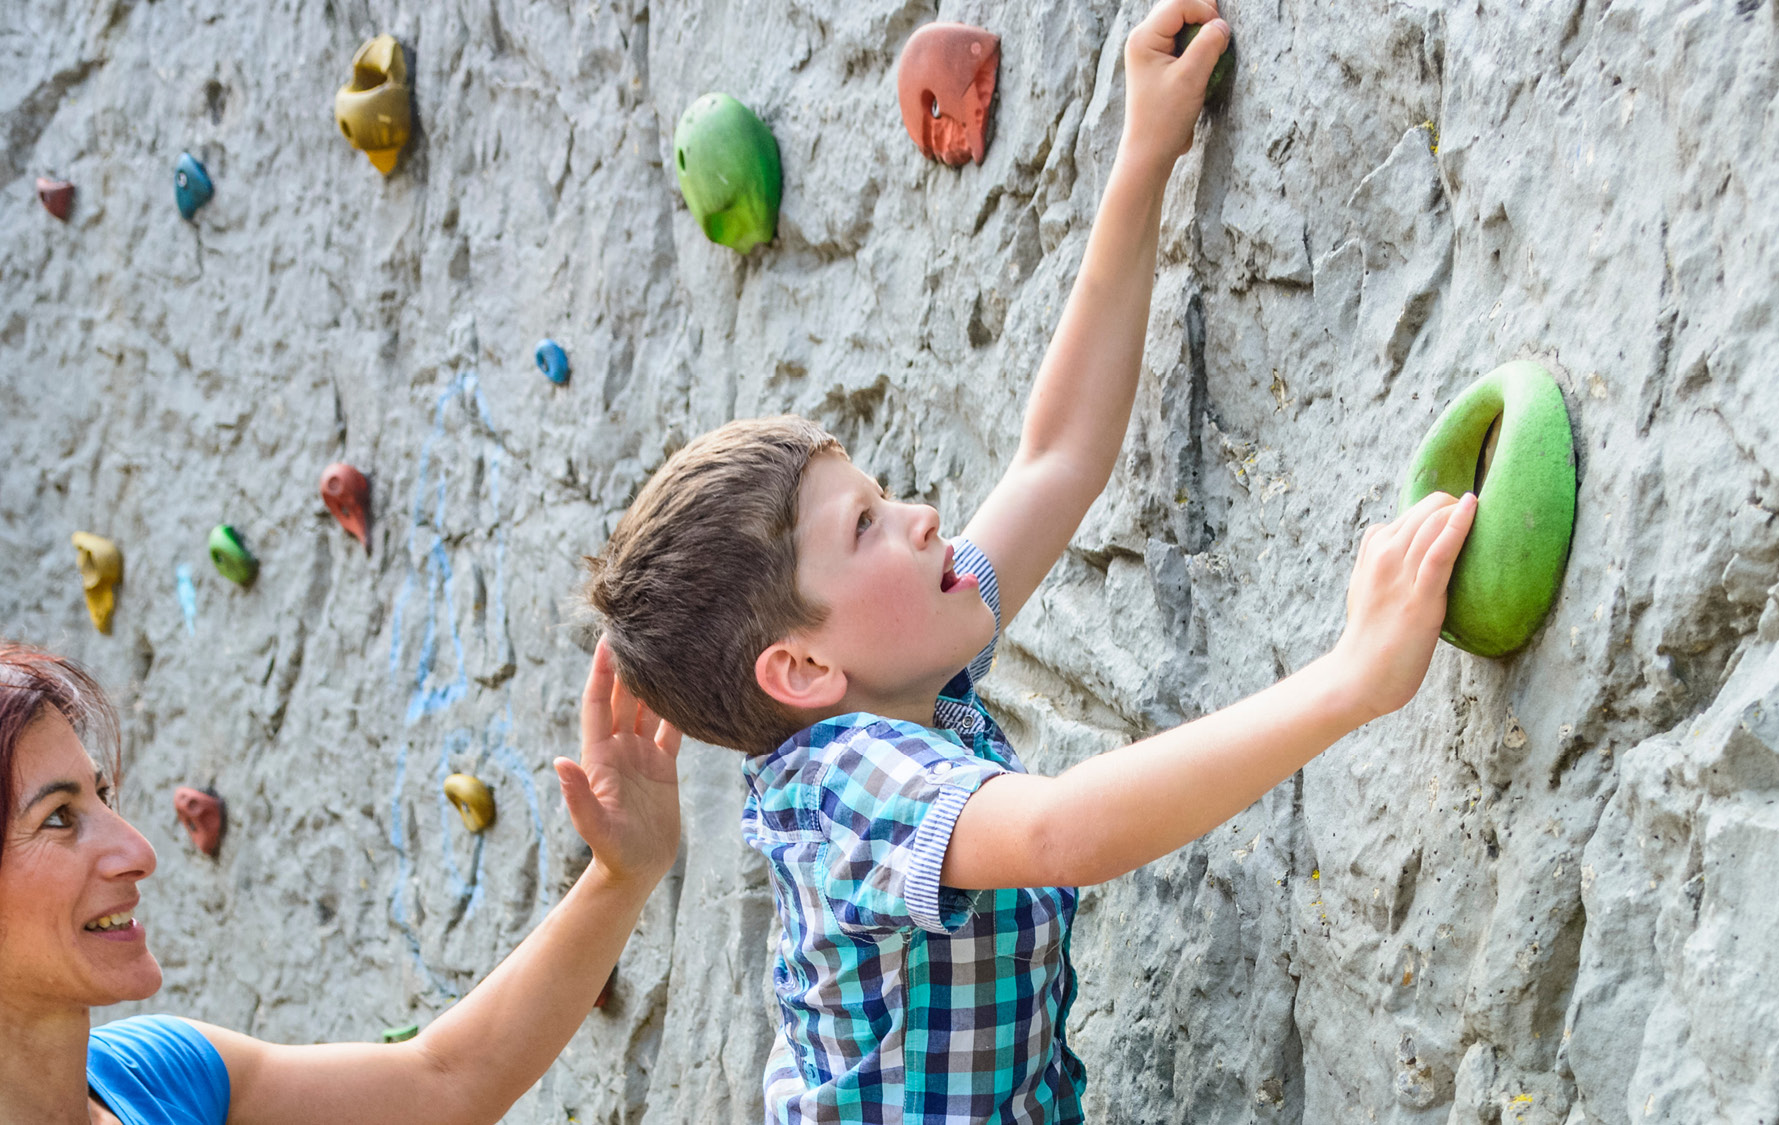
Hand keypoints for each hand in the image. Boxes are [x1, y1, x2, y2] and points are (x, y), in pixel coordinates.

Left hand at [554, 637, 682, 885]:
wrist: (636, 871)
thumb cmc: (613, 852)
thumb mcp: (595, 826)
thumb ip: (579, 796)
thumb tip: (560, 764)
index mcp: (599, 755)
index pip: (597, 702)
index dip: (600, 671)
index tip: (607, 639)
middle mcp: (618, 748)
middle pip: (621, 697)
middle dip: (626, 664)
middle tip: (638, 628)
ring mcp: (640, 755)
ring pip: (646, 707)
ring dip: (652, 681)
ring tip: (665, 648)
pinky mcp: (663, 766)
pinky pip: (670, 729)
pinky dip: (678, 709)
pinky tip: (690, 687)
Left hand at [1120, 0, 1230, 175]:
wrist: (1150, 151)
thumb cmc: (1165, 117)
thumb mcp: (1191, 78)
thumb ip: (1208, 45)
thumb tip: (1222, 25)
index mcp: (1144, 38)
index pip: (1179, 4)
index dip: (1205, 10)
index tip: (1221, 33)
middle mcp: (1143, 39)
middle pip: (1179, 8)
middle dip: (1203, 16)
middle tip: (1221, 36)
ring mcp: (1151, 52)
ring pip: (1182, 24)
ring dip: (1201, 31)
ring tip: (1214, 49)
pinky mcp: (1160, 64)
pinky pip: (1182, 41)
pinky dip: (1197, 45)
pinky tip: (1206, 61)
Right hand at [1329, 491, 1477, 720]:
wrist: (1358, 677)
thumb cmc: (1369, 638)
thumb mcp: (1366, 588)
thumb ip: (1378, 563)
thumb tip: (1393, 540)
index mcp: (1373, 551)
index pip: (1412, 514)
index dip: (1439, 512)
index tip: (1461, 520)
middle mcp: (1384, 555)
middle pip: (1425, 510)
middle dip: (1453, 506)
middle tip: (1478, 519)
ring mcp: (1400, 574)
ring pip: (1432, 523)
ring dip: (1459, 510)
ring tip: (1483, 510)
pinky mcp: (1419, 597)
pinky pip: (1440, 551)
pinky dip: (1457, 525)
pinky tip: (1472, 507)